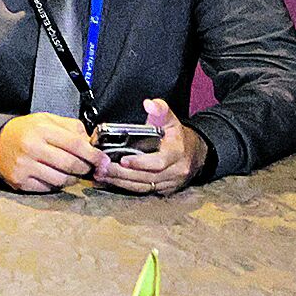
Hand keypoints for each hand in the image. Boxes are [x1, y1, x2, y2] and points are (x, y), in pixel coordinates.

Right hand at [0, 113, 101, 191]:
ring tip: (71, 172)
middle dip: (86, 168)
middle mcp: (31, 147)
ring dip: (72, 178)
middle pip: (71, 164)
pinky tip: (55, 176)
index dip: (93, 155)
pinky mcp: (20, 180)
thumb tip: (92, 142)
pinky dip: (56, 185)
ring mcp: (24, 166)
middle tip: (89, 167)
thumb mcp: (46, 120)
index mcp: (41, 129)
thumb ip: (71, 127)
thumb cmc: (25, 131)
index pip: (75, 144)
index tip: (103, 160)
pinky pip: (48, 188)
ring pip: (61, 180)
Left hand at [94, 98, 208, 194]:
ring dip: (119, 182)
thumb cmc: (178, 136)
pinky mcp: (163, 190)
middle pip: (146, 177)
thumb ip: (160, 110)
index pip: (158, 162)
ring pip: (142, 186)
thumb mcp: (171, 120)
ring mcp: (169, 183)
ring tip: (100, 175)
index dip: (140, 163)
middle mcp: (175, 171)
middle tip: (101, 168)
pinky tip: (108, 182)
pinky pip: (142, 191)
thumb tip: (149, 104)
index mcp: (177, 154)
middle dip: (122, 174)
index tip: (122, 160)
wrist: (195, 153)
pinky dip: (123, 187)